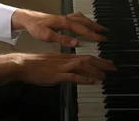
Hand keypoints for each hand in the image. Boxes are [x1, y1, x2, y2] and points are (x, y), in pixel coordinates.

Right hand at [0, 52, 116, 85]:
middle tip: (113, 67)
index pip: (86, 56)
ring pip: (83, 66)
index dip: (98, 60)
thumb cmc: (36, 65)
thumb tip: (72, 71)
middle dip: (102, 63)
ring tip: (105, 75)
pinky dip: (83, 78)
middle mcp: (66, 60)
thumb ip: (63, 65)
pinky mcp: (57, 75)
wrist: (24, 64)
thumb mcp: (53, 63)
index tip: (108, 63)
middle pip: (88, 59)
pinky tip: (91, 81)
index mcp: (65, 56)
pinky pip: (73, 76)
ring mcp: (62, 67)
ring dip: (95, 71)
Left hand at [12, 10, 107, 47]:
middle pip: (85, 21)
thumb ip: (63, 40)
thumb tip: (77, 43)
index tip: (102, 39)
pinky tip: (85, 23)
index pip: (82, 29)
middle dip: (96, 27)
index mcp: (64, 23)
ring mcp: (65, 17)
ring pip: (82, 18)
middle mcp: (67, 18)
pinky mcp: (62, 18)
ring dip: (91, 22)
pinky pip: (77, 17)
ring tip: (99, 28)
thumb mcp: (47, 36)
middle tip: (106, 32)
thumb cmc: (36, 27)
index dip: (93, 34)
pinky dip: (84, 20)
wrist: (28, 19)